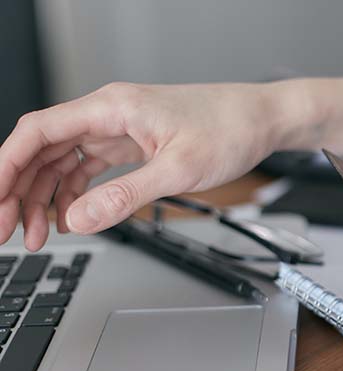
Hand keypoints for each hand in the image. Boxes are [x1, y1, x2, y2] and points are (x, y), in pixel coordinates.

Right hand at [0, 81, 300, 250]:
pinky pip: (89, 167)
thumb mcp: (179, 170)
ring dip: (46, 197)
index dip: (6, 167)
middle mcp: (109, 114)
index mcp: (112, 107)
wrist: (263, 120)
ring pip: (63, 161)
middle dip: (20, 190)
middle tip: (8, 231)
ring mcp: (119, 129)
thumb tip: (79, 219)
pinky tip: (71, 219)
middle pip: (42, 149)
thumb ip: (126, 195)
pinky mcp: (133, 144)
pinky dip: (75, 193)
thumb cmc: (230, 129)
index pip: (38, 132)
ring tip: (38, 237)